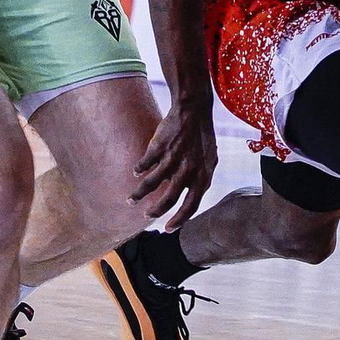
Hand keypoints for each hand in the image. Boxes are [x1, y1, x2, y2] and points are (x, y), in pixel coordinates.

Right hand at [132, 96, 218, 227]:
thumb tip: (192, 199)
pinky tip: (136, 172)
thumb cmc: (202, 138)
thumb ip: (200, 180)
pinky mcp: (160, 146)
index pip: (192, 205)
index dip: (179, 219)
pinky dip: (139, 169)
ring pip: (152, 182)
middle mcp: (189, 169)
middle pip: (169, 198)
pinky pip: (145, 163)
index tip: (168, 229)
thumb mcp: (208, 162)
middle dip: (156, 210)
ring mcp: (174, 157)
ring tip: (131, 200)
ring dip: (139, 193)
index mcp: (203, 176)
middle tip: (147, 216)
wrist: (194, 110)